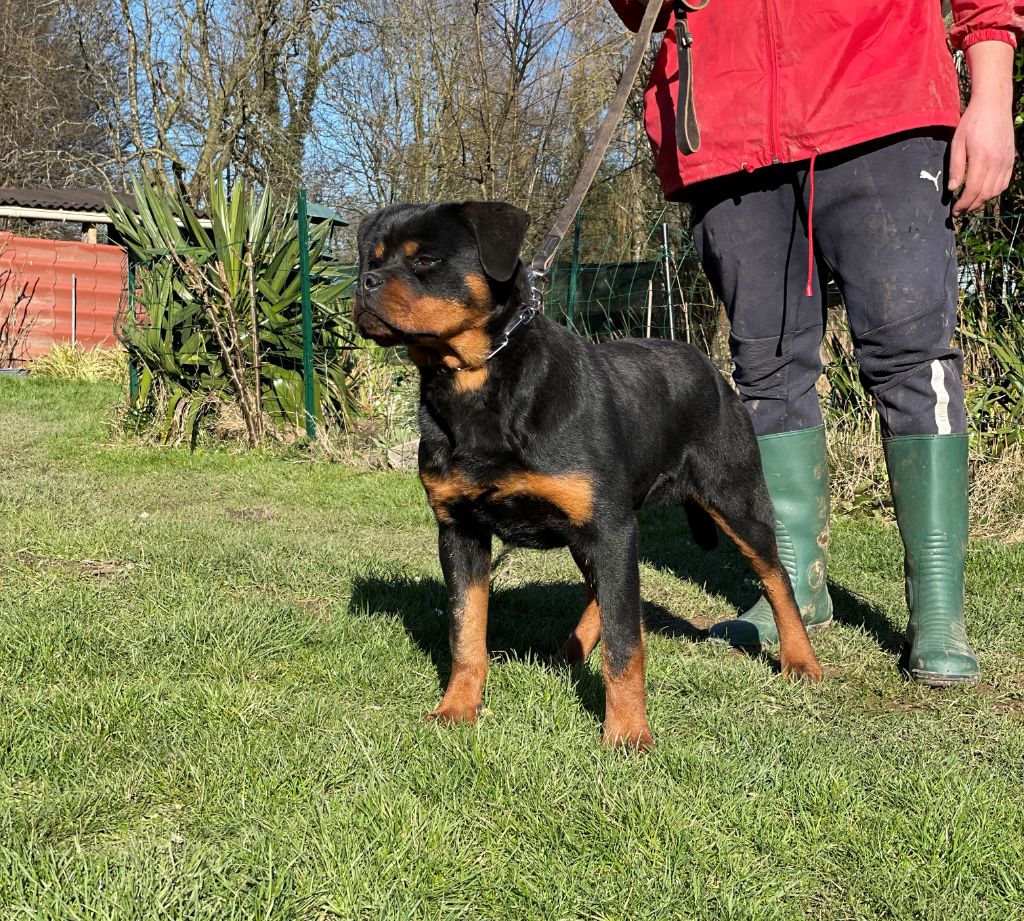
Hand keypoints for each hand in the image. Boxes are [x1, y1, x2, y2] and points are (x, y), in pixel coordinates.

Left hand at [948, 41, 1015, 213]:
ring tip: (970, 203)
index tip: (954, 210)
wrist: (994, 105)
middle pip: (985, 194)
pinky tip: (984, 192)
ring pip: (996, 190)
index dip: (963, 204)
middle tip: (959, 210)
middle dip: (971, 206)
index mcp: (982, 159)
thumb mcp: (957, 143)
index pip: (973, 190)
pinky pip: (1004, 182)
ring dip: (982, 201)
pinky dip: (994, 191)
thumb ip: (955, 167)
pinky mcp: (1011, 158)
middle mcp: (997, 162)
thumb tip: (953, 189)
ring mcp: (1007, 161)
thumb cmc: (972, 122)